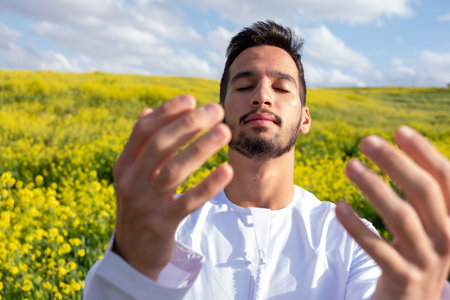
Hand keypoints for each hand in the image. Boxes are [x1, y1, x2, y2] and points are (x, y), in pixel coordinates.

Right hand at [112, 95, 232, 279]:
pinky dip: (208, 185)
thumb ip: (143, 145)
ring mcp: (145, 204)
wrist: (133, 253)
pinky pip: (189, 201)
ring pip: (175, 170)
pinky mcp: (162, 224)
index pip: (143, 130)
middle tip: (217, 110)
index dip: (167, 112)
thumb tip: (148, 110)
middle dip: (190, 123)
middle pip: (161, 145)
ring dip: (202, 148)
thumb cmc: (140, 204)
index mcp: (123, 165)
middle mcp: (131, 181)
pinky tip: (226, 170)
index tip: (192, 99)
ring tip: (225, 132)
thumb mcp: (134, 175)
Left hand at [336, 126, 449, 299]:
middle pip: (423, 191)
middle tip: (366, 141)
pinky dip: (357, 226)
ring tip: (348, 165)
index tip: (398, 131)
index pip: (445, 178)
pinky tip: (338, 206)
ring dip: (373, 186)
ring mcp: (426, 260)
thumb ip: (424, 196)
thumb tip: (402, 151)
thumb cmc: (418, 254)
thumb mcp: (430, 225)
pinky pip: (378, 247)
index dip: (424, 152)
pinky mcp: (403, 277)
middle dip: (394, 162)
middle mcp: (447, 237)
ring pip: (400, 216)